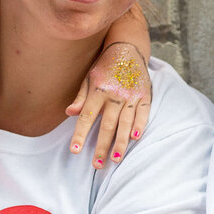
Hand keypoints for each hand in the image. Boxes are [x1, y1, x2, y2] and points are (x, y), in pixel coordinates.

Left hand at [66, 42, 151, 168]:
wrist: (128, 48)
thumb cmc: (105, 66)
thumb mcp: (89, 77)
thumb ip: (80, 97)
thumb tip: (69, 113)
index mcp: (98, 91)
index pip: (86, 117)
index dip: (80, 134)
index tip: (74, 151)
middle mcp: (115, 95)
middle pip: (107, 125)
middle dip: (102, 146)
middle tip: (97, 165)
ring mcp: (131, 95)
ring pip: (125, 123)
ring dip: (121, 142)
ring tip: (116, 159)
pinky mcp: (144, 95)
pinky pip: (143, 112)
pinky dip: (140, 125)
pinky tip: (136, 138)